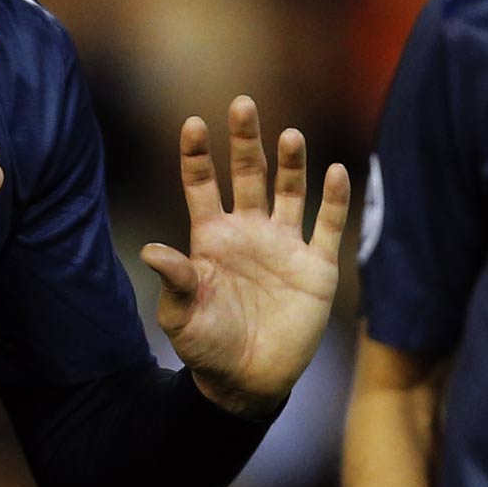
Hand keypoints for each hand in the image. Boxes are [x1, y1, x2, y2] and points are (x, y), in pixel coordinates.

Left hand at [141, 96, 351, 417]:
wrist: (249, 383)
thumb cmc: (208, 347)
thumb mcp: (183, 317)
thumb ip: (176, 281)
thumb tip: (153, 250)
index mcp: (212, 238)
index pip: (203, 185)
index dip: (198, 154)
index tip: (193, 123)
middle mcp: (249, 232)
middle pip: (248, 175)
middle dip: (245, 140)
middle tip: (243, 103)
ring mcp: (285, 246)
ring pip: (290, 191)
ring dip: (291, 163)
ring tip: (290, 135)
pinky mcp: (316, 267)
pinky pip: (329, 225)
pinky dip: (334, 199)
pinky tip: (335, 171)